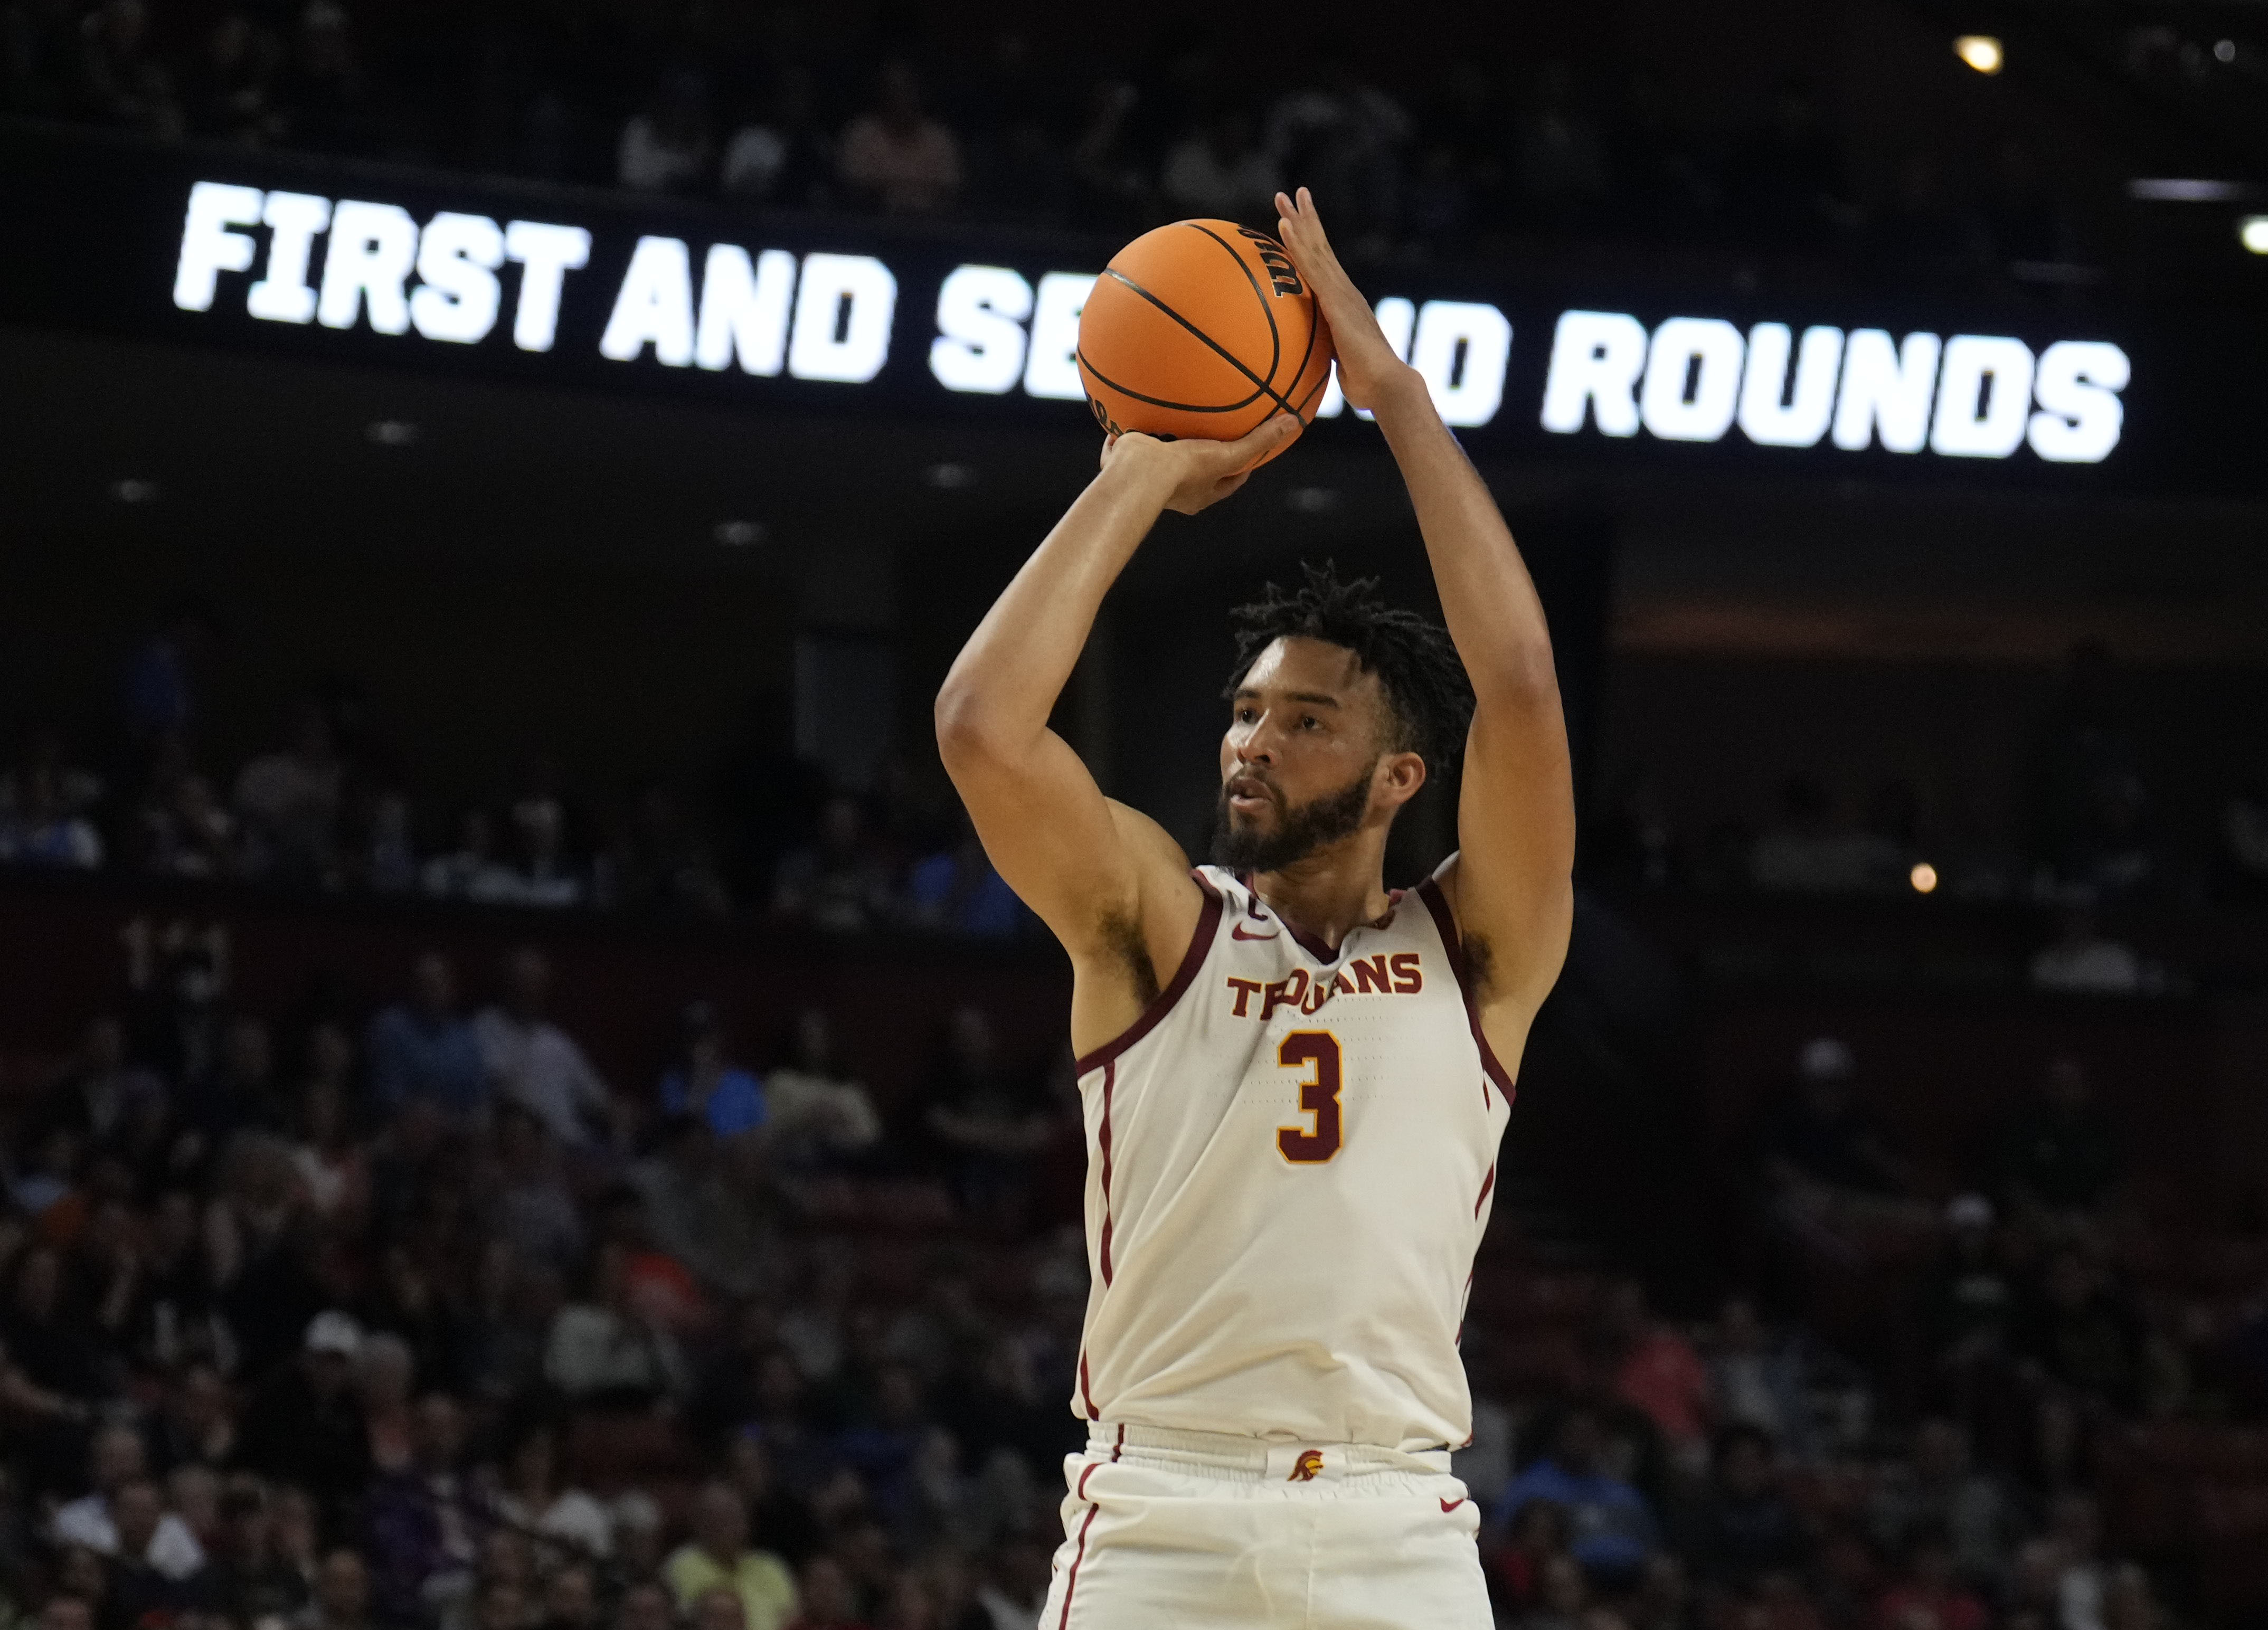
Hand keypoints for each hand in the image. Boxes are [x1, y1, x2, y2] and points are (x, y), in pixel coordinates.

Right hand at [1100, 414, 1296, 514]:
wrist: (1139, 474)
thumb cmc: (1185, 471)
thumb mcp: (1229, 455)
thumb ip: (1258, 440)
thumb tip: (1293, 423)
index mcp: (1200, 494)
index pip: (1228, 482)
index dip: (1241, 468)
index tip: (1249, 452)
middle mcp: (1175, 489)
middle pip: (1196, 471)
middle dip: (1203, 454)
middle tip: (1212, 434)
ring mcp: (1149, 477)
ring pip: (1160, 458)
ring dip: (1165, 442)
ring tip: (1172, 419)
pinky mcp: (1126, 463)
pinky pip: (1129, 445)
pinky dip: (1131, 432)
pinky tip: (1134, 410)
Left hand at [1273, 187, 1421, 414]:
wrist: (1387, 386)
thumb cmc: (1367, 385)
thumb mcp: (1339, 365)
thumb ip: (1327, 354)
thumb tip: (1310, 362)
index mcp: (1344, 303)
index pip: (1324, 266)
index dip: (1312, 242)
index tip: (1298, 221)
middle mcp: (1344, 291)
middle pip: (1321, 247)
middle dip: (1306, 218)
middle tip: (1291, 195)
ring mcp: (1341, 293)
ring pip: (1315, 249)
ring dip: (1298, 221)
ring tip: (1284, 197)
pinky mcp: (1336, 301)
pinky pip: (1311, 267)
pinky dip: (1297, 244)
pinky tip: (1284, 226)